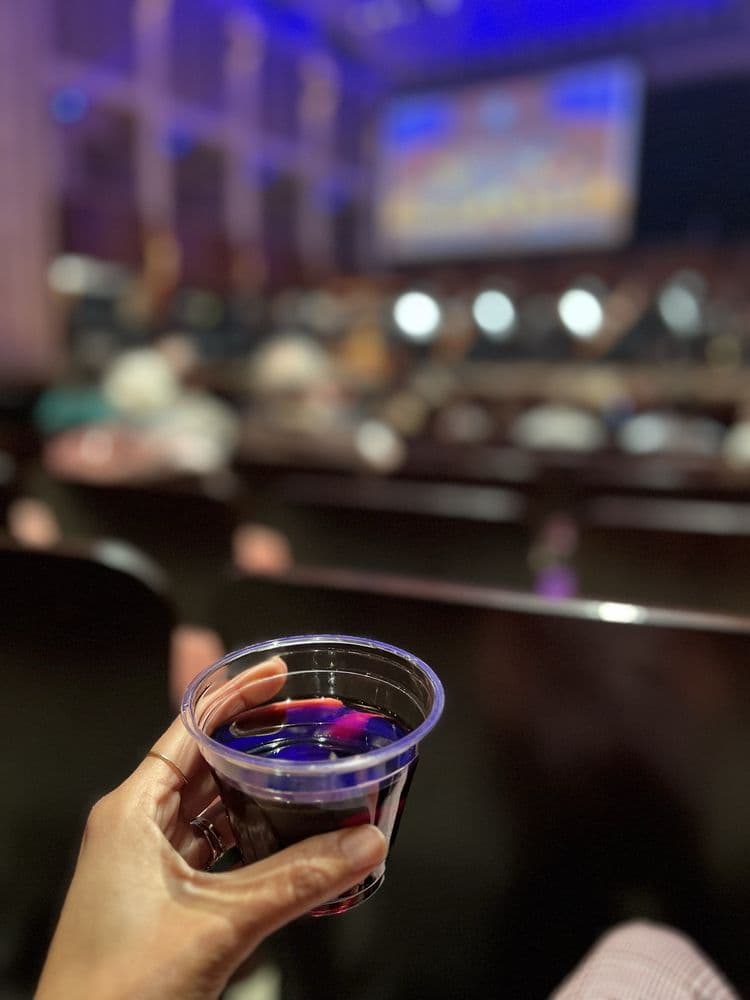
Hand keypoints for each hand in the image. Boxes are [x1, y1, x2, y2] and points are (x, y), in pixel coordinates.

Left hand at [35, 662, 386, 999]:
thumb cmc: (116, 991)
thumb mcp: (221, 922)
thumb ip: (299, 879)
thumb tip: (362, 844)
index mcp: (132, 810)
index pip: (191, 727)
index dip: (238, 697)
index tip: (279, 677)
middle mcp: (136, 826)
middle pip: (205, 763)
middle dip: (257, 744)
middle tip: (307, 728)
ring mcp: (147, 863)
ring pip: (212, 809)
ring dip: (258, 795)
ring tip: (307, 779)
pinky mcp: (162, 898)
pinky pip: (214, 850)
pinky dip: (252, 840)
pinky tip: (289, 842)